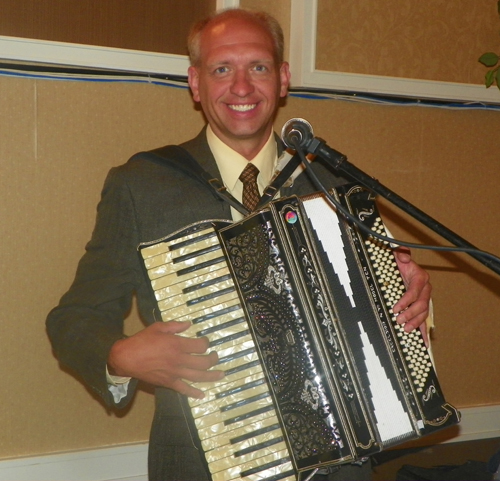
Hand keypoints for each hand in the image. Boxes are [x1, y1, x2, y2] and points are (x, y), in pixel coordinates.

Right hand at [108, 321, 223, 398]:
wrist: (126, 357)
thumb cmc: (141, 340)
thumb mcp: (158, 327)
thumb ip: (175, 325)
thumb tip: (188, 324)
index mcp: (177, 344)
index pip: (200, 346)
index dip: (206, 343)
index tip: (206, 342)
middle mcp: (179, 359)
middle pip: (203, 362)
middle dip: (213, 359)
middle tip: (215, 357)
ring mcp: (174, 373)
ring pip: (198, 377)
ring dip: (211, 376)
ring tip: (220, 375)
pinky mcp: (168, 382)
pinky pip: (184, 389)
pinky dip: (193, 393)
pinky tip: (201, 395)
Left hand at [392, 247, 431, 343]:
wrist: (396, 265)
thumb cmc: (396, 261)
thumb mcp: (397, 254)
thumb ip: (401, 253)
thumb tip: (404, 257)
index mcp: (420, 277)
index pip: (414, 291)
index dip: (406, 300)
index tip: (395, 307)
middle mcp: (424, 289)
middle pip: (421, 304)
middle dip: (410, 314)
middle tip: (399, 320)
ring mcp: (423, 298)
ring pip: (424, 313)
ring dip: (416, 323)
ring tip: (406, 329)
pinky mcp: (420, 306)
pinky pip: (424, 320)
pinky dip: (423, 331)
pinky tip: (423, 342)